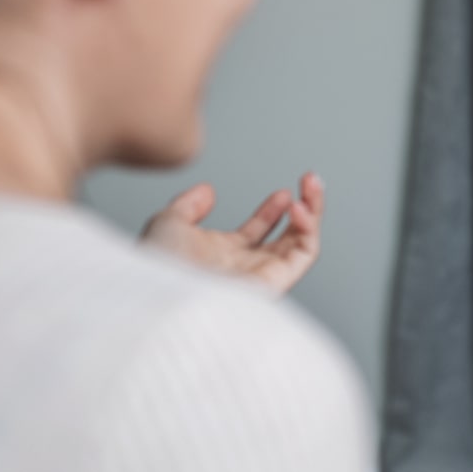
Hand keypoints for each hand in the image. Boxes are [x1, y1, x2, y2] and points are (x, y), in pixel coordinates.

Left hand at [140, 173, 323, 294]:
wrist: (162, 292)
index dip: (272, 209)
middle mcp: (247, 268)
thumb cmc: (158, 267)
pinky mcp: (275, 282)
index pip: (259, 232)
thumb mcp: (169, 223)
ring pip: (303, 244)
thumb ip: (188, 205)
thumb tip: (207, 190)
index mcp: (223, 256)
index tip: (282, 192)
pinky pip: (305, 255)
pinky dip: (309, 228)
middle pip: (289, 238)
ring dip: (313, 211)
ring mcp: (262, 275)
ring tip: (311, 183)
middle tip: (310, 179)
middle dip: (305, 206)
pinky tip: (298, 207)